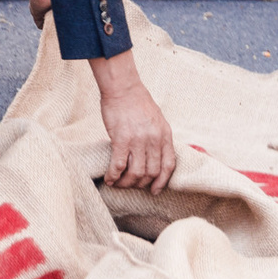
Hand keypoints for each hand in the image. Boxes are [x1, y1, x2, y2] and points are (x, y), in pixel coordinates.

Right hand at [88, 51, 176, 191]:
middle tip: (131, 185)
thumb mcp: (157, 119)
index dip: (162, 182)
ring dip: (126, 183)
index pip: (168, 165)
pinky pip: (118, 166)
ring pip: (136, 173)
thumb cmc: (137, 102)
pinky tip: (109, 178)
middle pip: (151, 173)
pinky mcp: (121, 139)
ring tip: (118, 183)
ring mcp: (138, 141)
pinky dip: (113, 176)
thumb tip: (154, 155)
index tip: (154, 190)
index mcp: (165, 135)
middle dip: (140, 184)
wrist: (123, 88)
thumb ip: (158, 137)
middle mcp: (154, 140)